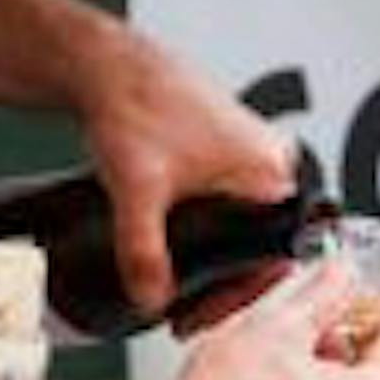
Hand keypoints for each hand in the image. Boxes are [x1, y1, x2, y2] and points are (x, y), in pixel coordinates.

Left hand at [79, 29, 294, 314]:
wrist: (106, 64)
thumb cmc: (132, 106)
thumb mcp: (137, 190)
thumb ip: (143, 251)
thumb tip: (151, 300)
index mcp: (269, 170)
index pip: (274, 257)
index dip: (237, 295)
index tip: (202, 314)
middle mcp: (269, 160)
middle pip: (260, 248)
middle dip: (223, 286)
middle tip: (187, 313)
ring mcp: (249, 154)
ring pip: (244, 229)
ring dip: (215, 264)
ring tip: (180, 292)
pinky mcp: (224, 149)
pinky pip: (230, 207)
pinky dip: (208, 235)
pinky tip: (180, 254)